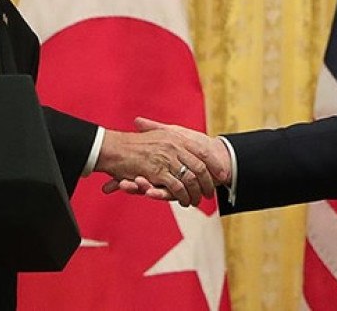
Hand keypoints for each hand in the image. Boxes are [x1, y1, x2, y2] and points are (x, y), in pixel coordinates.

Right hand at [101, 117, 231, 202]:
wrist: (113, 147)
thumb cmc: (135, 143)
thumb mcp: (158, 134)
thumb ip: (174, 138)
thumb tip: (190, 143)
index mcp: (176, 137)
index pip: (202, 152)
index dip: (214, 163)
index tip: (223, 173)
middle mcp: (174, 146)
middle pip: (200, 167)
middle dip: (208, 182)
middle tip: (211, 193)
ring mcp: (166, 159)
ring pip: (190, 179)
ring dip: (196, 193)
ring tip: (198, 201)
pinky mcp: (158, 172)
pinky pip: (176, 187)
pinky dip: (183, 196)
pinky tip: (185, 202)